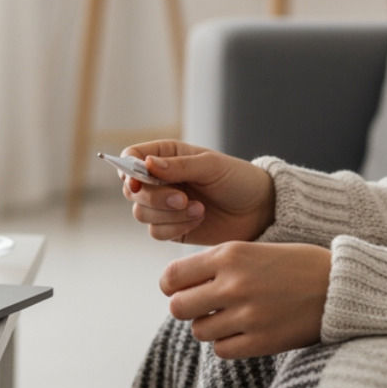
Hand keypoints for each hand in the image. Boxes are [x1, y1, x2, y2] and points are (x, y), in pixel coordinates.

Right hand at [117, 140, 274, 245]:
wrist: (258, 211)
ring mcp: (164, 206)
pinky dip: (175, 228)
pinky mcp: (171, 228)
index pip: (131, 156)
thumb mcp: (211, 166)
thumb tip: (147, 164)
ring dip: (169, 214)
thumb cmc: (237, 180)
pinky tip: (198, 219)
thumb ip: (178, 166)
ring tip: (199, 209)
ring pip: (141, 213)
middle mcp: (160, 180)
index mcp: (166, 155)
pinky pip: (156, 232)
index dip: (127, 168)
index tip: (138, 181)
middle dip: (154, 197)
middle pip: (132, 189)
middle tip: (182, 198)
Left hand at [161, 241, 331, 358]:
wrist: (338, 286)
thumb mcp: (251, 249)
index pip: (172, 277)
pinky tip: (244, 331)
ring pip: (199, 331)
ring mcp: (247, 315)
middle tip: (203, 307)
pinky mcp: (261, 342)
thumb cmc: (294, 265)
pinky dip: (228, 344)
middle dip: (187, 309)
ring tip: (230, 318)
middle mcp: (233, 284)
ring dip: (209, 327)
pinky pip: (222, 350)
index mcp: (229, 255)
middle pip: (178, 308)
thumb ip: (215, 264)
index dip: (171, 286)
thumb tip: (176, 285)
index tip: (180, 289)